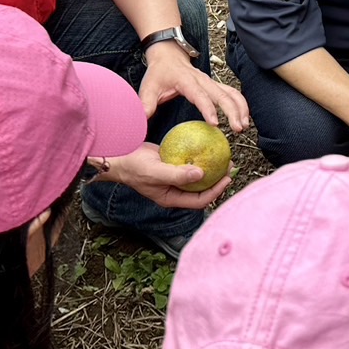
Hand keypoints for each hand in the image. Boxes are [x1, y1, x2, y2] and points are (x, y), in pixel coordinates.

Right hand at [101, 141, 232, 209]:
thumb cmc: (133, 167)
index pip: (199, 200)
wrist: (118, 157)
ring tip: (223, 158)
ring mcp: (173, 179)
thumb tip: (201, 174)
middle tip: (230, 167)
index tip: (227, 178)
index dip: (216, 191)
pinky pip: (189, 164)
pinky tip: (207, 147)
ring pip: (197, 178)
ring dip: (211, 169)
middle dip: (218, 181)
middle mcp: (174, 191)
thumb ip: (177, 175)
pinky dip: (199, 158)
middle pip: (202, 190)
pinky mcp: (172, 166)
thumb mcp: (155, 171)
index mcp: (171, 198)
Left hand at [140, 44, 250, 130]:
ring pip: (232, 93)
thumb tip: (140, 122)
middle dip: (233, 111)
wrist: (168, 55)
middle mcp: (203, 80)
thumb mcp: (148, 88)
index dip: (209, 109)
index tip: (216, 124)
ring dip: (241, 108)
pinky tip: (244, 117)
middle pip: (223, 94)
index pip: (200, 96)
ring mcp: (212, 82)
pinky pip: (233, 93)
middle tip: (238, 128)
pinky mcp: (216, 85)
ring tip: (244, 126)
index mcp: (187, 81)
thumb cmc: (159, 73)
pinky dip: (242, 104)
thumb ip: (145, 105)